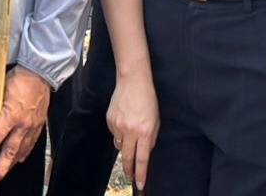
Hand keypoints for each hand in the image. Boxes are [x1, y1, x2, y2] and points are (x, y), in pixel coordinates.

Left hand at [0, 66, 50, 185]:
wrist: (40, 72)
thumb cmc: (19, 78)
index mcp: (11, 115)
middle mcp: (23, 124)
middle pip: (10, 152)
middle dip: (0, 167)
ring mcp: (32, 126)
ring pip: (22, 151)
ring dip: (12, 163)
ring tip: (3, 172)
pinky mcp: (39, 125)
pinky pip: (31, 144)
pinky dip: (24, 153)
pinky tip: (20, 159)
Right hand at [106, 72, 158, 190]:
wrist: (133, 81)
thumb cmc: (147, 100)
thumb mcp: (156, 121)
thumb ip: (150, 138)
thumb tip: (144, 152)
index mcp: (144, 132)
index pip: (142, 159)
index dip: (141, 173)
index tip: (140, 184)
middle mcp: (130, 131)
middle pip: (127, 157)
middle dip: (129, 169)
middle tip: (130, 175)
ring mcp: (118, 125)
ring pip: (119, 145)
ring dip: (125, 145)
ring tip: (130, 133)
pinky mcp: (110, 120)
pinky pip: (114, 133)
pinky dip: (119, 132)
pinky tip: (124, 121)